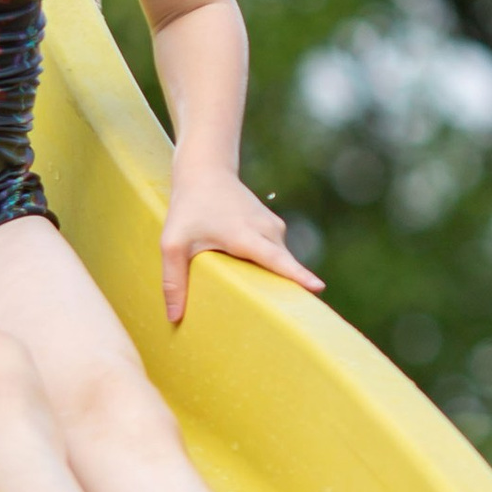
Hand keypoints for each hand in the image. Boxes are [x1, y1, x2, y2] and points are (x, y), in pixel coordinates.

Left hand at [161, 165, 323, 324]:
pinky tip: (253, 275)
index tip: (318, 287)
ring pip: (280, 262)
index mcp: (245, 234)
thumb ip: (173, 279)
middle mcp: (266, 230)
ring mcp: (274, 227)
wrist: (207, 172)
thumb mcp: (172, 243)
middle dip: (289, 291)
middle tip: (290, 320)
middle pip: (284, 267)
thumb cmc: (189, 208)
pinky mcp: (275, 228)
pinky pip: (278, 254)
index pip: (276, 259)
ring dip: (273, 279)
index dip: (297, 275)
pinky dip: (270, 267)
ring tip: (263, 301)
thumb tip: (175, 317)